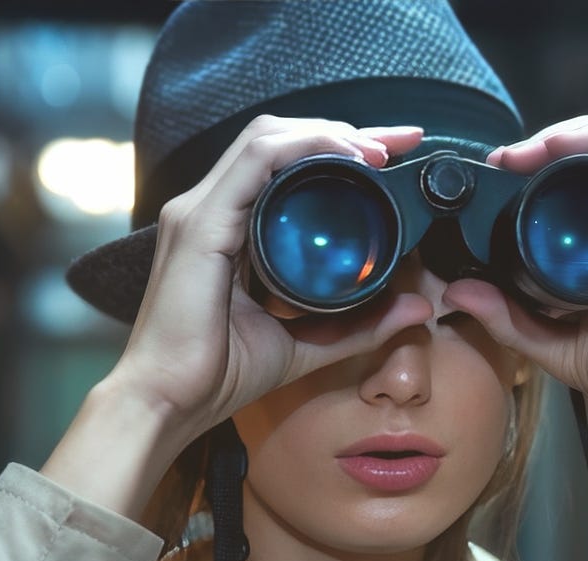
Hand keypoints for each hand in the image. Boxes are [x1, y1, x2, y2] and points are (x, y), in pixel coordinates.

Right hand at [44, 116, 430, 516]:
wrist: (168, 403)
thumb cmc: (218, 376)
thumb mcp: (306, 343)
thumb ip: (360, 325)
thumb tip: (419, 306)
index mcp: (228, 227)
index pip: (284, 164)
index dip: (339, 148)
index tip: (394, 153)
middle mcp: (209, 208)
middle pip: (280, 139)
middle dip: (343, 129)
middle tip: (400, 139)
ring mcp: (200, 211)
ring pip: (268, 138)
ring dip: (329, 133)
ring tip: (378, 149)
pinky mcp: (200, 224)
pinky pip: (257, 160)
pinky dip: (304, 149)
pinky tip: (344, 157)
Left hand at [442, 117, 587, 469]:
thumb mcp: (558, 350)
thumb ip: (509, 322)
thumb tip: (457, 291)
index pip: (565, 202)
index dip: (526, 184)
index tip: (487, 185)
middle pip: (586, 168)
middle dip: (539, 153)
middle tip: (499, 162)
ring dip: (562, 139)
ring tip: (521, 151)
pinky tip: (561, 145)